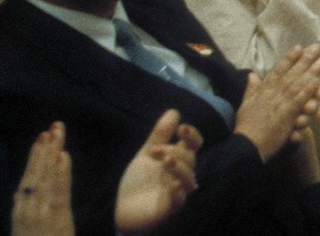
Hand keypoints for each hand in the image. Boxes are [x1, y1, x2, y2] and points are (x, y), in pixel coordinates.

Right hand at [12, 123, 74, 235]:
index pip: (28, 179)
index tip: (42, 138)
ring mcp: (40, 216)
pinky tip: (64, 157)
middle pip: (36, 174)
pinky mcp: (56, 221)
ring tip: (57, 133)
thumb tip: (20, 193)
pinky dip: (61, 174)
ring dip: (51, 154)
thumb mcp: (27, 231)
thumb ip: (25, 212)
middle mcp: (27, 212)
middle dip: (44, 149)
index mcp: (21, 214)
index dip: (35, 157)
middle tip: (53, 126)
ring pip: (45, 179)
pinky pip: (59, 193)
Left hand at [114, 109, 201, 233]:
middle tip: (154, 151)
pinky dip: (177, 193)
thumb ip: (160, 135)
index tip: (182, 128)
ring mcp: (178, 192)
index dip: (192, 136)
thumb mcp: (147, 153)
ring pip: (189, 179)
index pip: (195, 145)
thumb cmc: (139, 181)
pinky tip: (171, 185)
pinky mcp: (170, 209)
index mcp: (178, 160)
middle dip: (174, 152)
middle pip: (190, 159)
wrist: (125, 210)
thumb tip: (174, 111)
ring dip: (179, 168)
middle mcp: (181, 175)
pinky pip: (179, 201)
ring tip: (165, 161)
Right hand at [233, 45, 319, 160]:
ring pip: (297, 85)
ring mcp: (280, 104)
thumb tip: (251, 74)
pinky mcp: (286, 116)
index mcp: (263, 91)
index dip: (288, 59)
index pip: (277, 71)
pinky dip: (307, 91)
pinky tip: (317, 82)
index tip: (299, 47)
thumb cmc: (245, 127)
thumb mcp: (245, 105)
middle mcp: (272, 94)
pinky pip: (298, 101)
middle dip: (304, 60)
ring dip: (310, 72)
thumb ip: (251, 89)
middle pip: (291, 74)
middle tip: (317, 47)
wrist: (245, 146)